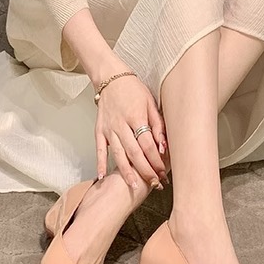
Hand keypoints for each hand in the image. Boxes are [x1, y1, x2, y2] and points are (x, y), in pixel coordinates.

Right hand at [95, 71, 166, 187]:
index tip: (163, 172)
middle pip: (135, 152)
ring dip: (127, 172)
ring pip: (118, 154)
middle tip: (155, 183)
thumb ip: (158, 124)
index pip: (148, 144)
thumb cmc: (133, 89)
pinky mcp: (99, 129)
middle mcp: (121, 124)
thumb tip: (163, 146)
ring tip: (135, 186)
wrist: (111, 77)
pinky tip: (102, 177)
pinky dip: (100, 163)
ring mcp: (109, 128)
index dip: (156, 161)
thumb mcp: (150, 102)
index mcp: (136, 116)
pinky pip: (99, 149)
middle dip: (146, 171)